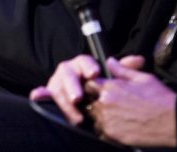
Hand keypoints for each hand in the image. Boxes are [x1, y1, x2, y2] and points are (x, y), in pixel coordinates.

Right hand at [29, 55, 144, 125]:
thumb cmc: (100, 84)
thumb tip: (138, 60)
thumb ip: (123, 69)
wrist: (88, 95)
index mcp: (83, 64)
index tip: (94, 74)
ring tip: (75, 116)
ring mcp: (58, 82)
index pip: (84, 60)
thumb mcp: (112, 77)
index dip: (88, 66)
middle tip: (79, 98)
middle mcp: (69, 70)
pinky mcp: (51, 93)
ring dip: (63, 100)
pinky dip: (40, 95)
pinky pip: (43, 93)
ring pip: (56, 86)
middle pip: (67, 73)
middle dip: (72, 85)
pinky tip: (37, 96)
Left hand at [84, 57, 176, 147]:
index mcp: (110, 87)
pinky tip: (120, 127)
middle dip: (97, 102)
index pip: (89, 84)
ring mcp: (108, 120)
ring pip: (95, 117)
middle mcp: (105, 103)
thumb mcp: (141, 78)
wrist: (174, 122)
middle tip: (110, 105)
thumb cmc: (160, 98)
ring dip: (101, 116)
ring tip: (116, 117)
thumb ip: (121, 69)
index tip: (101, 90)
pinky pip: (102, 132)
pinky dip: (107, 130)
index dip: (94, 86)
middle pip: (90, 101)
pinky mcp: (114, 135)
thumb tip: (109, 61)